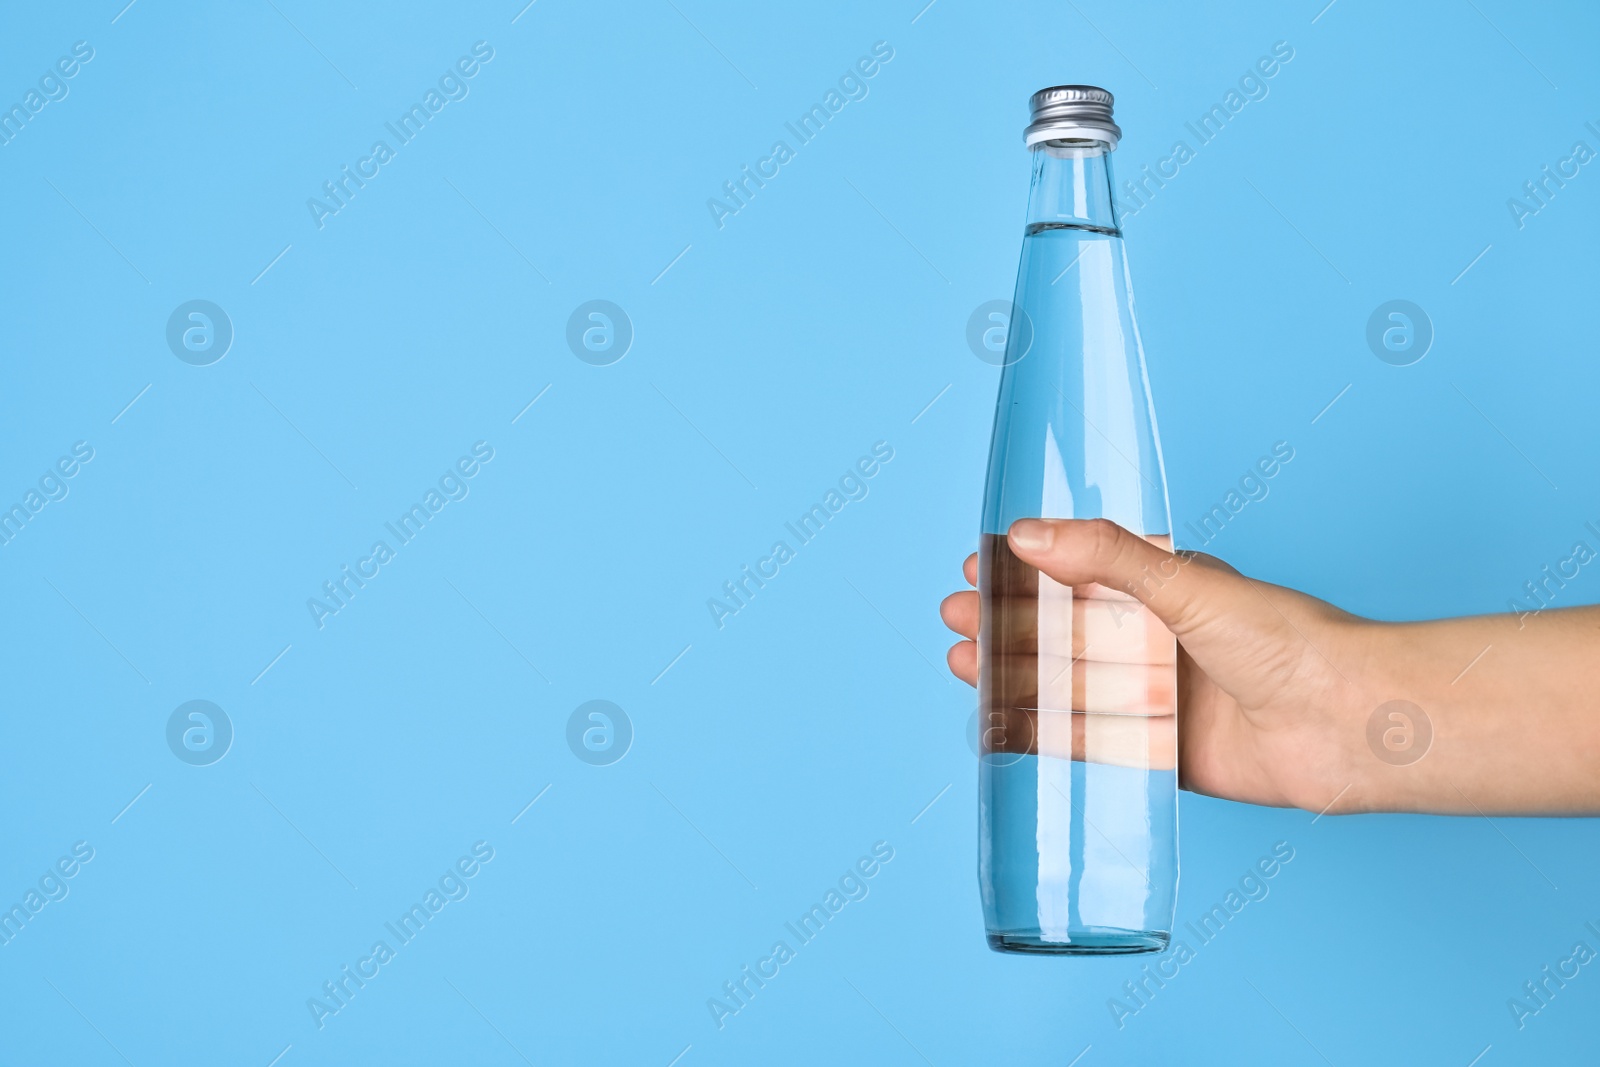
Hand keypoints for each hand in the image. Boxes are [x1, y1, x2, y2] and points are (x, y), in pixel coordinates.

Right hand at [942, 518, 1373, 812]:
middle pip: (1064, 629)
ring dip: (1015, 673)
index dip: (1026, 568)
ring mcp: (1160, 699)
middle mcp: (1161, 641)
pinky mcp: (1164, 755)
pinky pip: (1091, 745)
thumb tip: (1027, 534)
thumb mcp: (1188, 585)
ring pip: (1069, 684)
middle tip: (954, 617)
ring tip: (962, 662)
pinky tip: (1002, 723)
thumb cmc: (1289, 643)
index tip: (977, 565)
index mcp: (1170, 589)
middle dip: (1006, 621)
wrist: (1348, 727)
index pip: (1081, 571)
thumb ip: (1107, 559)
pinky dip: (1044, 733)